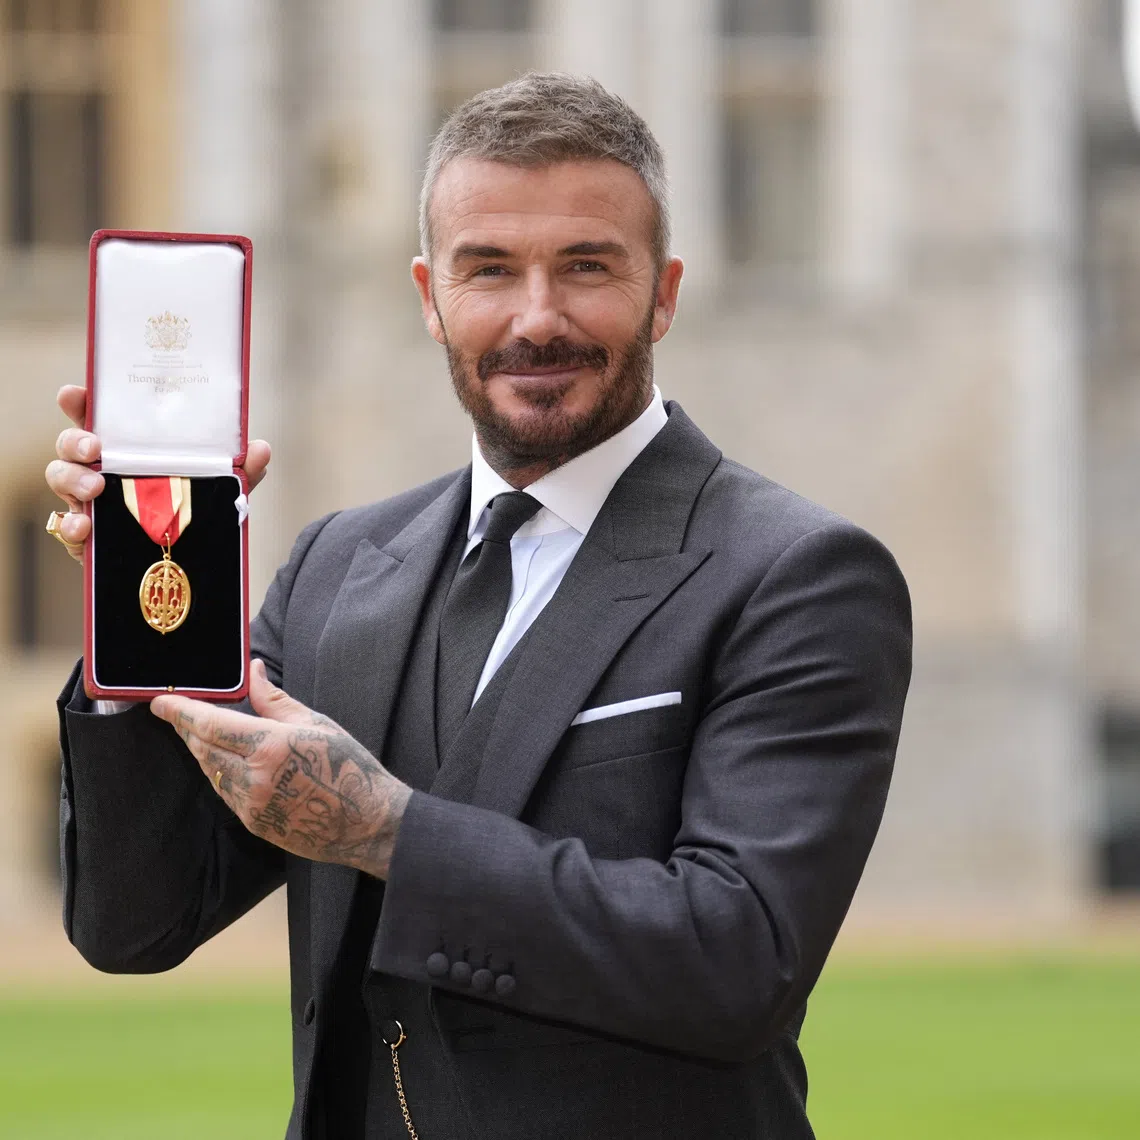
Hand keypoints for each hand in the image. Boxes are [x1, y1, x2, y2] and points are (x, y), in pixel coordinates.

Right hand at [45, 384, 272, 563]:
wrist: (188, 568)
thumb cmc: (194, 514)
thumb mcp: (221, 490)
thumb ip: (240, 471)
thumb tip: (260, 449)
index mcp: (129, 449)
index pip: (98, 417)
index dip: (81, 402)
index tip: (74, 393)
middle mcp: (101, 469)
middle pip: (70, 444)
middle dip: (74, 440)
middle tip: (95, 447)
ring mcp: (87, 502)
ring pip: (61, 479)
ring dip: (72, 478)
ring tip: (95, 487)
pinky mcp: (86, 538)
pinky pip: (65, 527)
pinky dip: (70, 525)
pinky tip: (84, 527)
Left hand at [149, 660, 411, 877]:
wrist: (367, 823)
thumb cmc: (349, 767)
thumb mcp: (315, 723)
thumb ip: (274, 700)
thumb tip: (253, 671)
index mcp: (269, 746)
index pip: (209, 725)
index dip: (180, 712)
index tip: (159, 702)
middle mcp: (253, 778)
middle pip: (203, 749)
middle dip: (188, 729)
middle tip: (180, 712)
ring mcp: (251, 805)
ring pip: (210, 773)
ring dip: (203, 751)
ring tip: (203, 733)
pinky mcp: (254, 823)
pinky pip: (225, 792)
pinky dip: (220, 773)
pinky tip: (228, 762)